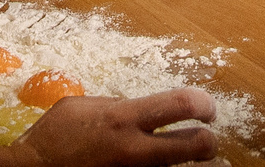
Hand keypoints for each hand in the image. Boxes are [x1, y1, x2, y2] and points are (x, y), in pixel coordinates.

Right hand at [10, 90, 218, 166]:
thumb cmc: (54, 139)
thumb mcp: (81, 107)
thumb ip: (116, 107)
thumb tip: (141, 109)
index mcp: (123, 120)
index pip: (180, 104)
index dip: (203, 104)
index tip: (205, 109)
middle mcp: (134, 152)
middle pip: (197, 147)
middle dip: (210, 143)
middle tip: (206, 141)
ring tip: (196, 164)